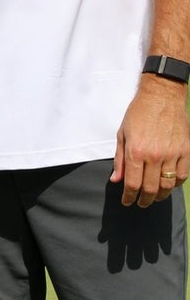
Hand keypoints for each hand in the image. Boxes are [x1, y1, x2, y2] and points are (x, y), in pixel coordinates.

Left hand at [112, 75, 189, 207]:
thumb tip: (116, 180)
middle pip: (151, 188)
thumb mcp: (122, 134)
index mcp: (136, 152)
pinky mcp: (185, 151)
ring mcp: (172, 154)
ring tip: (155, 198)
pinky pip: (183, 175)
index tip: (127, 202)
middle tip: (141, 203)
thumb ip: (119, 159)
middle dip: (144, 199)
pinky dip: (176, 184)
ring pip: (168, 185)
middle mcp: (155, 156)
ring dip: (161, 196)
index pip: (132, 183)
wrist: (162, 97)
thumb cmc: (138, 114)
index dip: (129, 196)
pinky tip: (170, 185)